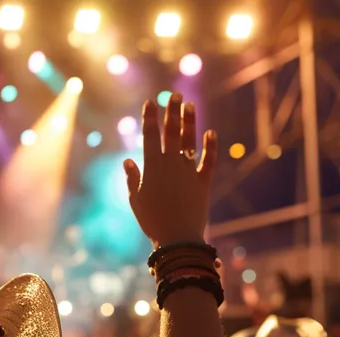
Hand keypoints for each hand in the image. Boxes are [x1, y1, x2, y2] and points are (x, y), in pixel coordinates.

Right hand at [124, 93, 217, 246]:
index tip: (150, 102)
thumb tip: (128, 160)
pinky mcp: (203, 181)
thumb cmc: (151, 220)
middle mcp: (171, 164)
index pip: (150, 135)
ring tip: (189, 104)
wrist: (177, 238)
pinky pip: (208, 160)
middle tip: (174, 95)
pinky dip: (211, 146)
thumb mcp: (135, 200)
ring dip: (189, 121)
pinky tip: (211, 132)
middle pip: (171, 132)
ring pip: (190, 141)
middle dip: (172, 111)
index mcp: (152, 167)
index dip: (150, 117)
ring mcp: (189, 171)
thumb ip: (132, 178)